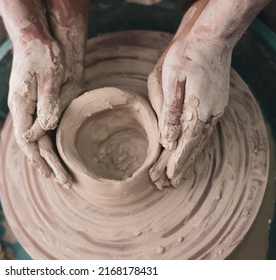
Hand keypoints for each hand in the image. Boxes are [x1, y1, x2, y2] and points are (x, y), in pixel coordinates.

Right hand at [8, 30, 73, 186]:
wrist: (35, 38)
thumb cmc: (43, 53)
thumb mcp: (48, 76)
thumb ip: (47, 103)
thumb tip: (46, 128)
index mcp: (20, 105)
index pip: (27, 139)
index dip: (40, 158)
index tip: (53, 172)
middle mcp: (21, 110)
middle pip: (32, 144)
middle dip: (45, 164)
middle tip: (62, 181)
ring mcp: (27, 108)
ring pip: (36, 139)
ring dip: (47, 157)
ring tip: (58, 174)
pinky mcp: (34, 105)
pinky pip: (40, 130)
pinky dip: (47, 145)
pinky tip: (53, 153)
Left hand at [147, 31, 230, 187]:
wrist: (210, 37)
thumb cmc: (185, 55)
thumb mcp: (169, 80)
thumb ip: (169, 112)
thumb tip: (168, 140)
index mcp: (195, 109)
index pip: (183, 145)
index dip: (174, 163)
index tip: (166, 179)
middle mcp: (209, 114)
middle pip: (192, 148)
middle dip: (180, 167)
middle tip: (168, 185)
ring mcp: (215, 109)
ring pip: (200, 142)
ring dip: (189, 160)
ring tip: (179, 176)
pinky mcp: (216, 104)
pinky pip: (205, 132)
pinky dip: (196, 146)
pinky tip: (191, 152)